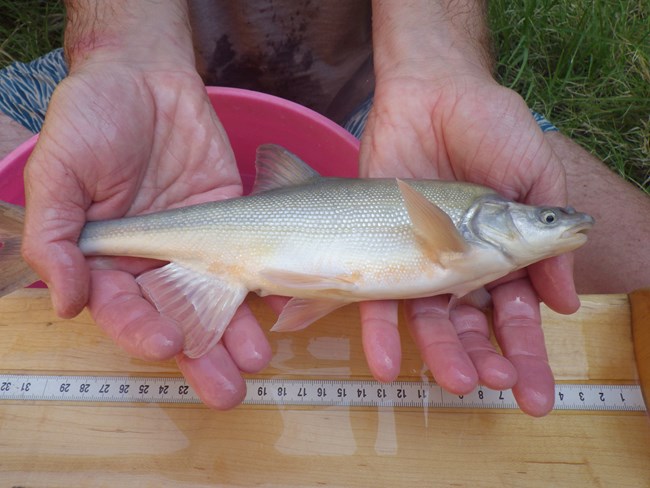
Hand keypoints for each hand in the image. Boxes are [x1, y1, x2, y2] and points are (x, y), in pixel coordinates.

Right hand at [22, 60, 271, 408]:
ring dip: (237, 334)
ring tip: (256, 362)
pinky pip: (251, 258)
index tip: (166, 345)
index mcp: (106, 260)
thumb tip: (63, 302)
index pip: (123, 310)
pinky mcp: (234, 223)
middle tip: (227, 390)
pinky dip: (267, 283)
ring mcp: (198, 245)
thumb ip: (57, 236)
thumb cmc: (91, 120)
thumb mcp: (59, 172)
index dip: (141, 331)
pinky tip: (284, 307)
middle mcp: (155, 262)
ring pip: (218, 299)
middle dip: (200, 356)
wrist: (144, 76)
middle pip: (176, 319)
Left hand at [357, 69, 576, 416]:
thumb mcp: (534, 176)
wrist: (432, 92)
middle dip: (485, 360)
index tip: (536, 393)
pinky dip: (380, 331)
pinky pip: (375, 295)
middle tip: (495, 385)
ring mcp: (417, 261)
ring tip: (455, 382)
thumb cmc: (491, 127)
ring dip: (441, 354)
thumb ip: (546, 236)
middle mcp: (458, 267)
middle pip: (472, 327)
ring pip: (428, 320)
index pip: (516, 315)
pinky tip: (386, 363)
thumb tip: (564, 302)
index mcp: (499, 256)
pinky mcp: (377, 250)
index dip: (527, 354)